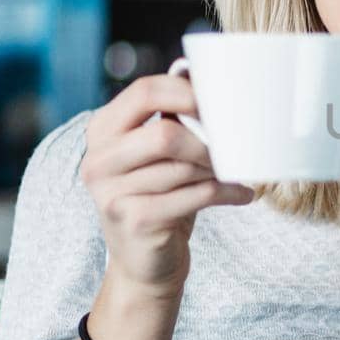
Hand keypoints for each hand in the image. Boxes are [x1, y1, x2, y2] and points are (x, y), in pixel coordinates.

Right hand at [81, 74, 253, 297]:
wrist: (143, 264)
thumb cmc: (158, 198)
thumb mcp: (157, 156)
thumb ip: (171, 119)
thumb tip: (205, 75)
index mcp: (101, 131)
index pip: (144, 91)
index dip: (187, 92)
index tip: (218, 102)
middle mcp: (98, 160)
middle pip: (165, 135)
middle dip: (208, 141)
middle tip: (232, 147)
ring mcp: (112, 193)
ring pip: (184, 168)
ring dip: (219, 169)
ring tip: (235, 171)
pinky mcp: (136, 221)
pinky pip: (196, 196)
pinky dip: (227, 192)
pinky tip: (241, 193)